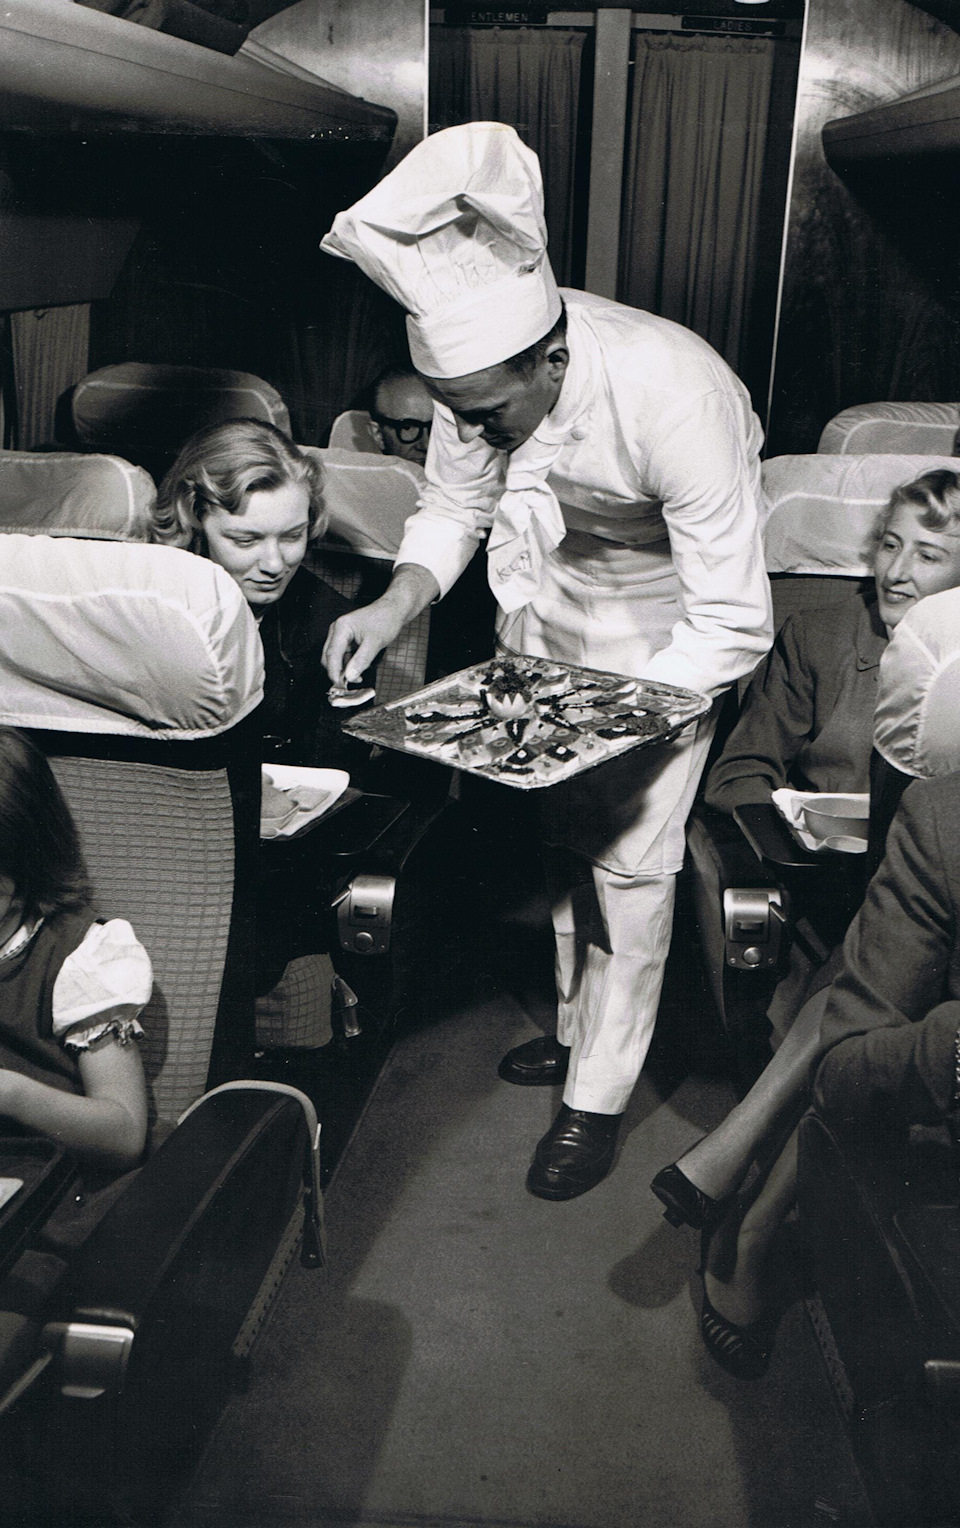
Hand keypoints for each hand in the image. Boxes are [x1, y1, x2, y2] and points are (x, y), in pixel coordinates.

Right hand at [322, 564, 440, 684]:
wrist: (393, 611)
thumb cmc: (385, 620)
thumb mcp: (375, 643)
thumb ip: (361, 660)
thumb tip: (350, 676)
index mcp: (341, 628)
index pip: (331, 654)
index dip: (334, 672)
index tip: (340, 685)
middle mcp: (337, 630)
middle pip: (329, 657)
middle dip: (337, 672)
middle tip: (348, 685)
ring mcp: (340, 635)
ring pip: (335, 658)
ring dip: (343, 670)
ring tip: (357, 678)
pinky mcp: (346, 640)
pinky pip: (342, 656)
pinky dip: (347, 665)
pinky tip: (357, 671)